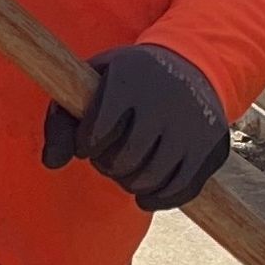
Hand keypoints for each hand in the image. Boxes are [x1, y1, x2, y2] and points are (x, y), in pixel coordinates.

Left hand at [42, 44, 230, 211]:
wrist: (191, 65)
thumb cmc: (128, 81)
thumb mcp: (92, 83)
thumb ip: (62, 120)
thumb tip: (51, 163)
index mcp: (130, 78)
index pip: (97, 132)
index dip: (86, 145)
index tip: (89, 140)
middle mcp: (167, 99)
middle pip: (124, 161)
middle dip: (108, 164)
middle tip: (111, 153)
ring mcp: (194, 125)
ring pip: (150, 179)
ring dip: (130, 182)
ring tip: (127, 166)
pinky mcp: (212, 147)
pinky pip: (179, 191)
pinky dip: (157, 198)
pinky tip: (145, 191)